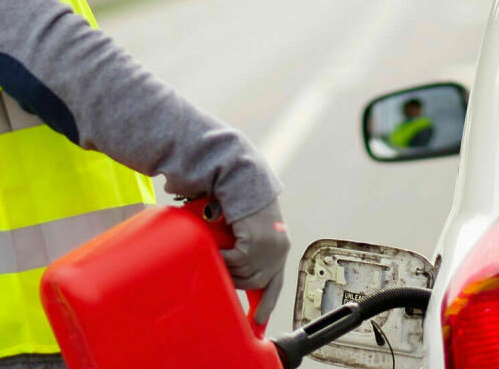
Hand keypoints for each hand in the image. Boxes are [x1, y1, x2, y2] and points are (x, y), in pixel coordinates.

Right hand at [219, 198, 290, 324]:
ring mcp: (269, 248)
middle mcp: (279, 250)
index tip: (258, 321)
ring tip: (218, 251)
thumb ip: (245, 248)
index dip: (267, 303)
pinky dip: (224, 256)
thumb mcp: (247, 229)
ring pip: (243, 274)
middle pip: (256, 282)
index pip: (276, 282)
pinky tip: (219, 244)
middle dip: (237, 280)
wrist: (241, 178)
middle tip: (222, 270)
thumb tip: (231, 270)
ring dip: (227, 265)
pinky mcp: (255, 244)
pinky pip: (235, 262)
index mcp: (280, 246)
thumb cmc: (239, 201)